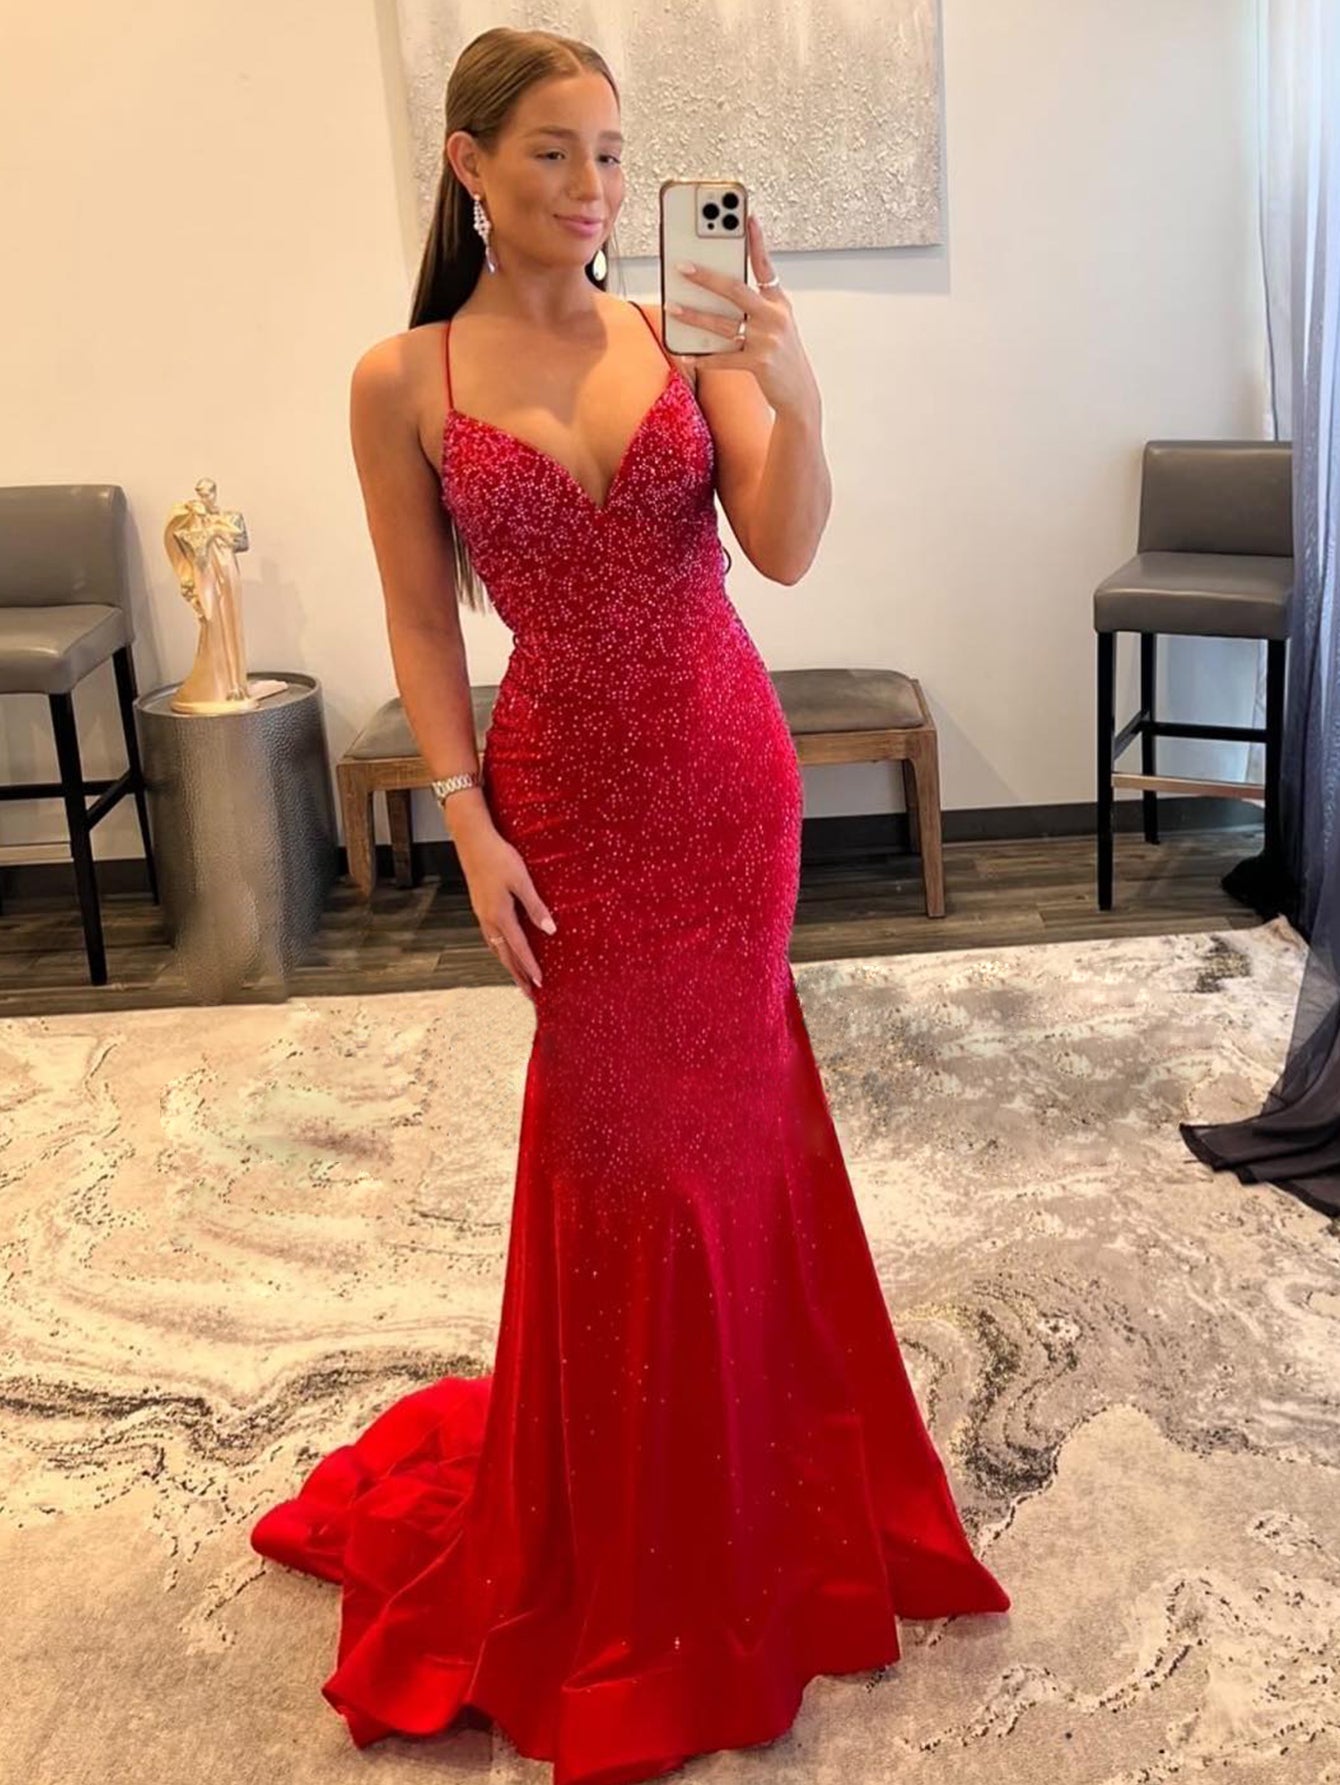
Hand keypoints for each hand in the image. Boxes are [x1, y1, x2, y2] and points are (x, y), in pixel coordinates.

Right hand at [457, 828, 555, 1003]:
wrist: (472, 841)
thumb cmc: (499, 857)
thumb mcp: (522, 880)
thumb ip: (535, 906)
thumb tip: (550, 930)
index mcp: (500, 915)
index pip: (519, 949)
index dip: (530, 967)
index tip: (541, 984)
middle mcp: (488, 920)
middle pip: (505, 956)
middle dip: (518, 976)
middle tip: (530, 994)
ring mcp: (482, 914)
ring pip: (496, 948)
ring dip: (508, 965)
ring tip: (519, 979)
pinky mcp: (480, 907)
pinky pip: (491, 937)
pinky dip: (500, 950)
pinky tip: (504, 950)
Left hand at [666, 213, 816, 412]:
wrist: (799, 392)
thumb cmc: (781, 354)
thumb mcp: (776, 324)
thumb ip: (752, 306)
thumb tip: (713, 293)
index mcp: (778, 303)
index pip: (765, 266)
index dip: (756, 241)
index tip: (746, 217)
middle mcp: (774, 317)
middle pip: (736, 290)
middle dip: (707, 277)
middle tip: (683, 267)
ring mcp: (767, 341)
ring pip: (723, 324)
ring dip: (694, 316)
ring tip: (672, 308)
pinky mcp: (758, 364)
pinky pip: (723, 358)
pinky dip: (703, 356)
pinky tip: (685, 352)